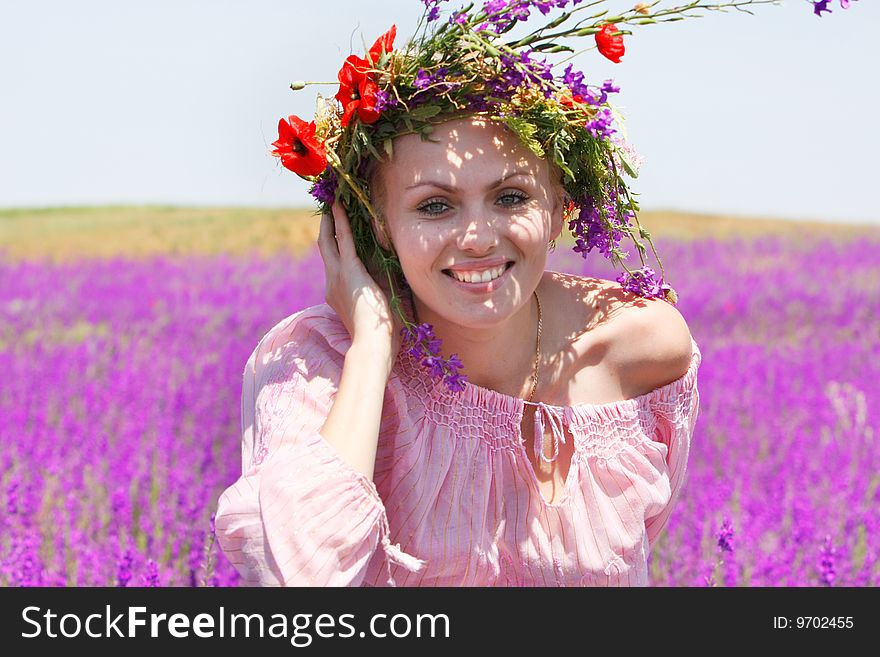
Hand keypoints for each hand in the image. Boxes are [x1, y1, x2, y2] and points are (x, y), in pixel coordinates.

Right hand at [317, 201, 402, 358]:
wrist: (373, 346)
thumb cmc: (382, 334)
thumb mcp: (382, 305)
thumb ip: (384, 285)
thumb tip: (393, 268)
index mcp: (339, 293)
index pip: (336, 263)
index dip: (335, 245)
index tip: (337, 231)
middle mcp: (333, 284)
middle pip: (326, 248)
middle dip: (326, 227)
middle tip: (329, 208)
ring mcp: (337, 278)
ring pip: (329, 242)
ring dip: (332, 220)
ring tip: (334, 201)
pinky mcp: (348, 272)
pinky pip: (344, 241)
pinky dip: (342, 223)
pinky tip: (340, 207)